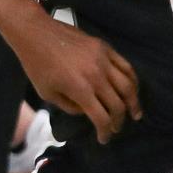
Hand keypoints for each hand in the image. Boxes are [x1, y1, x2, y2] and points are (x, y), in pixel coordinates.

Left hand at [12, 12, 138, 142]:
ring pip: (128, 85)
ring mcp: (103, 60)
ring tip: (135, 112)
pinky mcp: (105, 48)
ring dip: (133, 102)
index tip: (104, 139)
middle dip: (119, 121)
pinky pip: (126, 66)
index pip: (102, 117)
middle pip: (118, 104)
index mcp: (80, 90)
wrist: (36, 34)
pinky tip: (132, 89)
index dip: (105, 132)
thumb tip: (87, 112)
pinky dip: (132, 80)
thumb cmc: (37, 66)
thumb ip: (70, 107)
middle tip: (117, 128)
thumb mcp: (48, 94)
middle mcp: (96, 76)